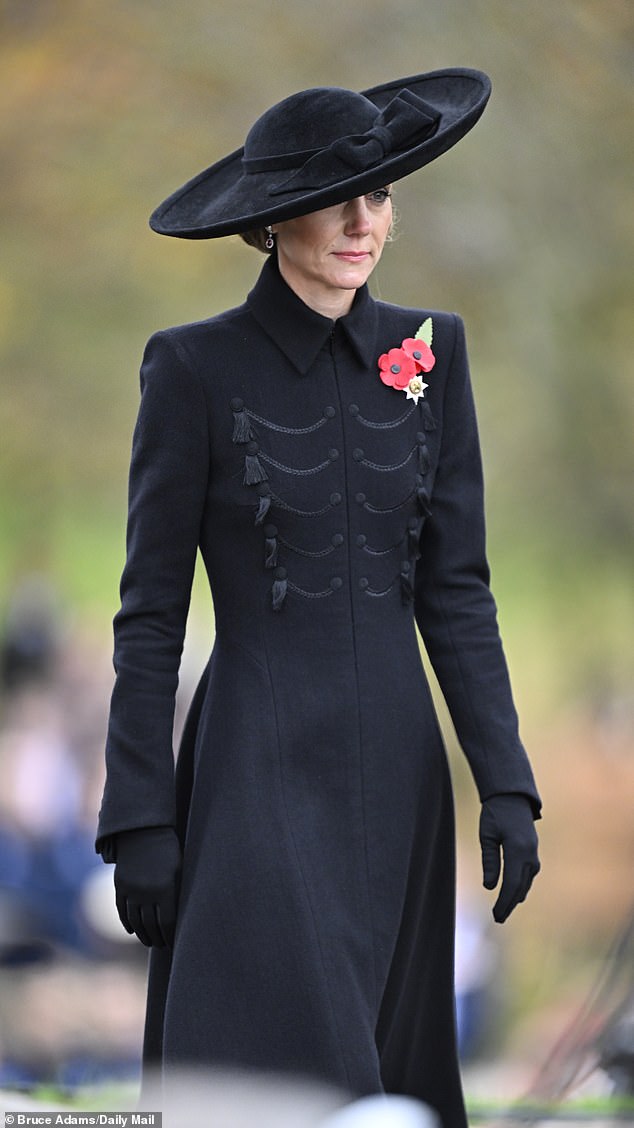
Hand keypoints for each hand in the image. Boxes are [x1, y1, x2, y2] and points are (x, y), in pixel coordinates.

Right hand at [114, 826, 180, 947]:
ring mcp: (131, 889)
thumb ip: (178, 892)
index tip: (173, 943)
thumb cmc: (169, 850)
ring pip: (135, 921)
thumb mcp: (179, 869)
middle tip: (161, 945)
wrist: (144, 831)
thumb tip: (182, 916)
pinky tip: (132, 931)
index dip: (170, 935)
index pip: (168, 922)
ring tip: (149, 942)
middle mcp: (146, 892)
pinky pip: (122, 910)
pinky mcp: (120, 885)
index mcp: (165, 889)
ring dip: (142, 934)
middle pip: (151, 925)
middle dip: (157, 938)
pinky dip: (126, 923)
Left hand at [479, 794, 539, 922]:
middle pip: (520, 887)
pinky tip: (514, 895)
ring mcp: (533, 854)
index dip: (504, 902)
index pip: (511, 883)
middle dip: (509, 904)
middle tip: (498, 919)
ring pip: (526, 883)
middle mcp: (529, 854)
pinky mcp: (533, 853)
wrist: (512, 798)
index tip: (496, 915)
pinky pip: (528, 876)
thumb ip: (490, 861)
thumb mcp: (487, 835)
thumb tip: (490, 886)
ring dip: (515, 897)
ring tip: (504, 911)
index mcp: (517, 849)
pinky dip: (521, 887)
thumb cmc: (495, 814)